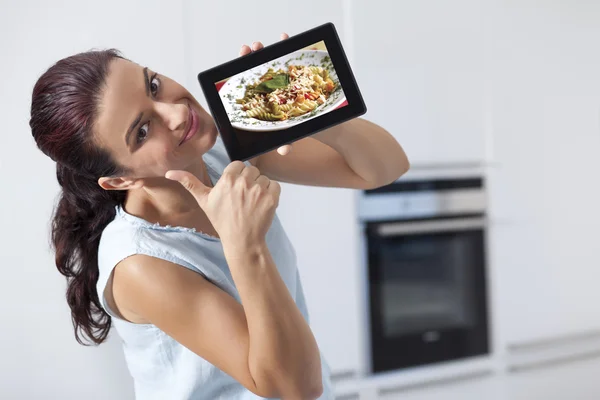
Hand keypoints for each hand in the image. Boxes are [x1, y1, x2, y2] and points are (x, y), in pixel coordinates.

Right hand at [165, 162, 280, 247]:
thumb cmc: (222, 220)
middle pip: (251, 170)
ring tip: (252, 202)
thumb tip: (169, 172)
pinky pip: (275, 185)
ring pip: (263, 177)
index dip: (237, 176)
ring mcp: (259, 190)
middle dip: (249, 181)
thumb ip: (189, 183)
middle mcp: (243, 182)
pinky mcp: (271, 198)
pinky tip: (262, 204)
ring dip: (260, 187)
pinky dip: (271, 193)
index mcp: (227, 179)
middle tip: (243, 197)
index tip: (235, 189)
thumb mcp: (204, 201)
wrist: (241, 240)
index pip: (237, 165)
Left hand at [239, 32, 292, 155]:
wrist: (325, 126)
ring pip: (274, 60)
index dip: (243, 68)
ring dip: (271, 47)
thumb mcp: (291, 137)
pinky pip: (293, 59)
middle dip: (253, 55)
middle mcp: (273, 87)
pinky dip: (290, 46)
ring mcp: (286, 80)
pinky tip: (286, 38)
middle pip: (258, 67)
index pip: (250, 82)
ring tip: (269, 41)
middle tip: (251, 48)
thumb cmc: (302, 131)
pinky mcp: (300, 76)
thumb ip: (285, 142)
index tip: (242, 57)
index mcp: (265, 99)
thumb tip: (283, 150)